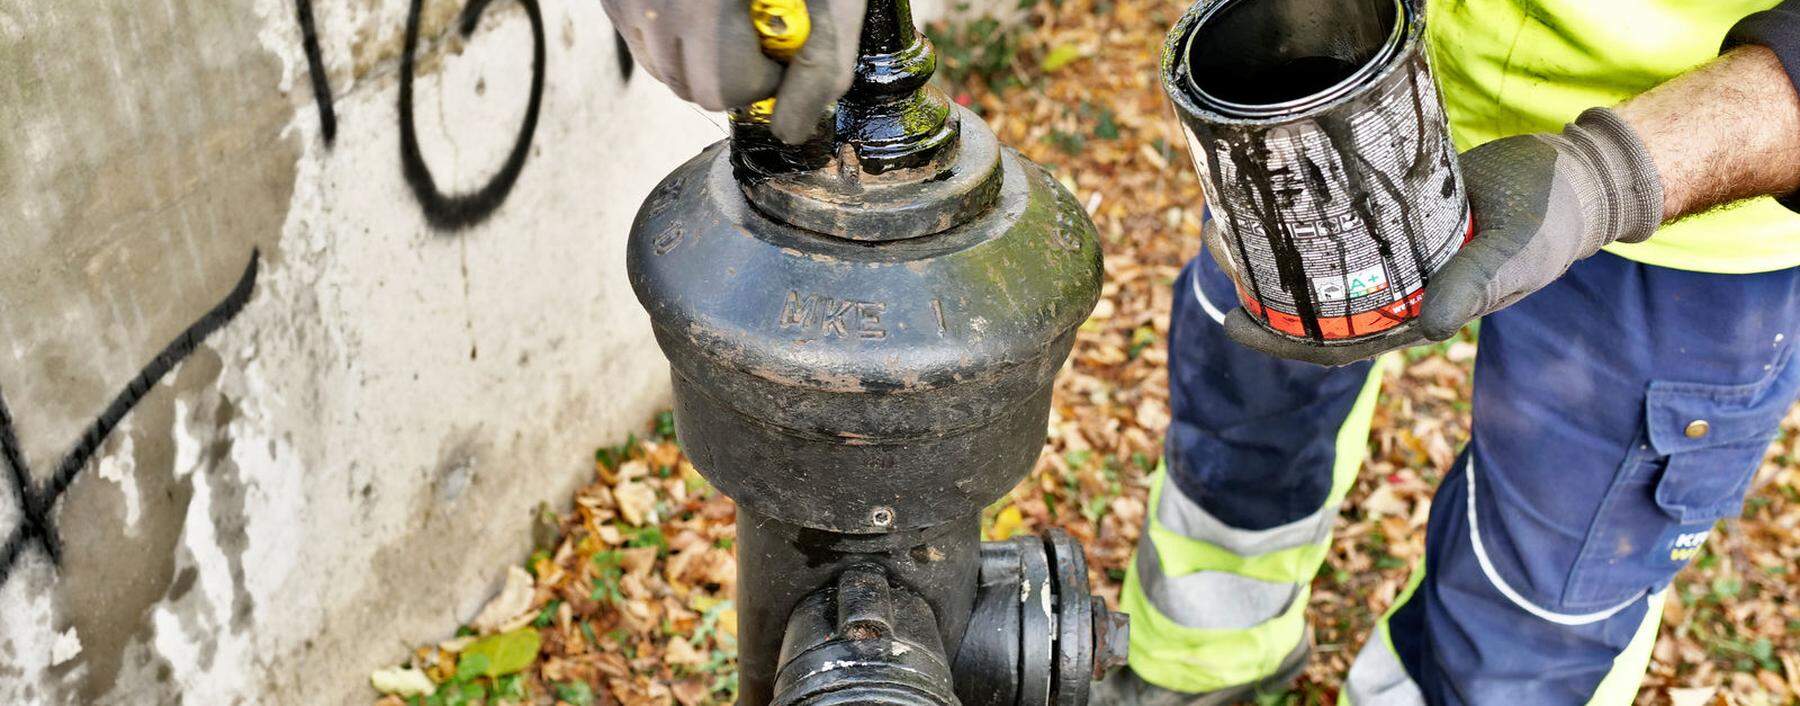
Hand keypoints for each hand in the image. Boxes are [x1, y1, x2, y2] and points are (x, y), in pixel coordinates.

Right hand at [603, 0, 866, 143]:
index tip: (784, 46)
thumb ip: (820, 69)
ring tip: (735, 5)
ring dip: (703, 54)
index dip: (765, 79)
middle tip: (762, 26)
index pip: (721, 89)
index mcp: (702, 2)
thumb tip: (789, 131)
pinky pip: (641, 35)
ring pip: (661, 66)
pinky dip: (676, 31)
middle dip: (734, 71)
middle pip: (689, 86)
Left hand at [1225, 108, 1663, 365]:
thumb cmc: (1550, 226)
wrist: (1576, 181)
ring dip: (1280, 253)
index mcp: (1420, 315)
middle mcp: (1400, 291)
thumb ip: (1474, 285)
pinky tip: (1278, 199)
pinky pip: (1348, 226)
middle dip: (1263, 291)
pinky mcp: (1401, 217)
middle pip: (1318, 307)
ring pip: (1327, 266)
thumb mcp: (1514, 254)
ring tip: (1231, 222)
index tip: (1232, 325)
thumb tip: (1434, 328)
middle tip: (1214, 251)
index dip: (1283, 344)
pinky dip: (1312, 220)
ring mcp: (1399, 256)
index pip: (1339, 344)